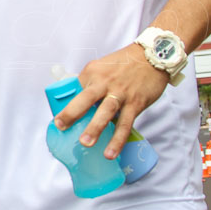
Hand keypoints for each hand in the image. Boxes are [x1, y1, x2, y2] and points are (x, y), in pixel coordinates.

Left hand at [53, 43, 168, 159]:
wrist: (152, 56)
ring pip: (106, 112)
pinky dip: (118, 139)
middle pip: (86, 98)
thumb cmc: (124, 64)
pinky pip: (125, 124)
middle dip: (72, 113)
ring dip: (95, 128)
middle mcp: (105, 82)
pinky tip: (110, 153)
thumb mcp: (102, 67)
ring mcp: (121, 93)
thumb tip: (77, 103)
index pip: (74, 89)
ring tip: (85, 144)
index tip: (58, 121)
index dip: (65, 105)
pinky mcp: (135, 103)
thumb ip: (90, 83)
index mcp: (92, 72)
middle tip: (62, 126)